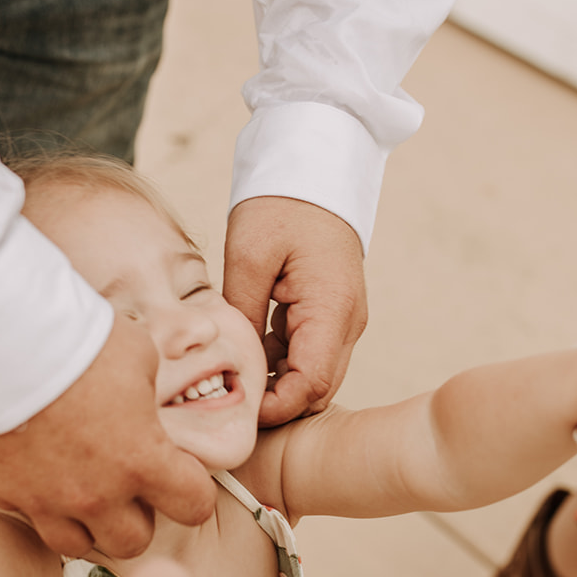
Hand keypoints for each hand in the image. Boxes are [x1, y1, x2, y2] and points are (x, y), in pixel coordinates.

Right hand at [0, 316, 214, 558]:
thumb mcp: (135, 355)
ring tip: (80, 485)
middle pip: (132, 541)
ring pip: (76, 544)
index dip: (190, 489)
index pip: (193, 506)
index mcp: (139, 460)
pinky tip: (33, 465)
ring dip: (86, 521)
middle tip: (126, 479)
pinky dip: (36, 498)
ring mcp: (41, 500)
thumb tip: (140, 404)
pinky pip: (25, 513)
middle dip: (136, 514)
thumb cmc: (70, 340)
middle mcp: (93, 495)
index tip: (178, 471)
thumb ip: (147, 393)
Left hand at [223, 197, 366, 427]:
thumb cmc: (280, 204)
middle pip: (318, 390)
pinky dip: (281, 363)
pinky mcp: (332, 312)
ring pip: (315, 376)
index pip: (312, 385)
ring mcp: (344, 318)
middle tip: (229, 401)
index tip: (238, 408)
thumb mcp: (248, 258)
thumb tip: (235, 365)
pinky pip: (310, 354)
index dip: (276, 408)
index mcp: (332, 309)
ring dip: (278, 383)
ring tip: (233, 376)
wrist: (313, 167)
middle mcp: (348, 321)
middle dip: (277, 404)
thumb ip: (243, 316)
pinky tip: (248, 351)